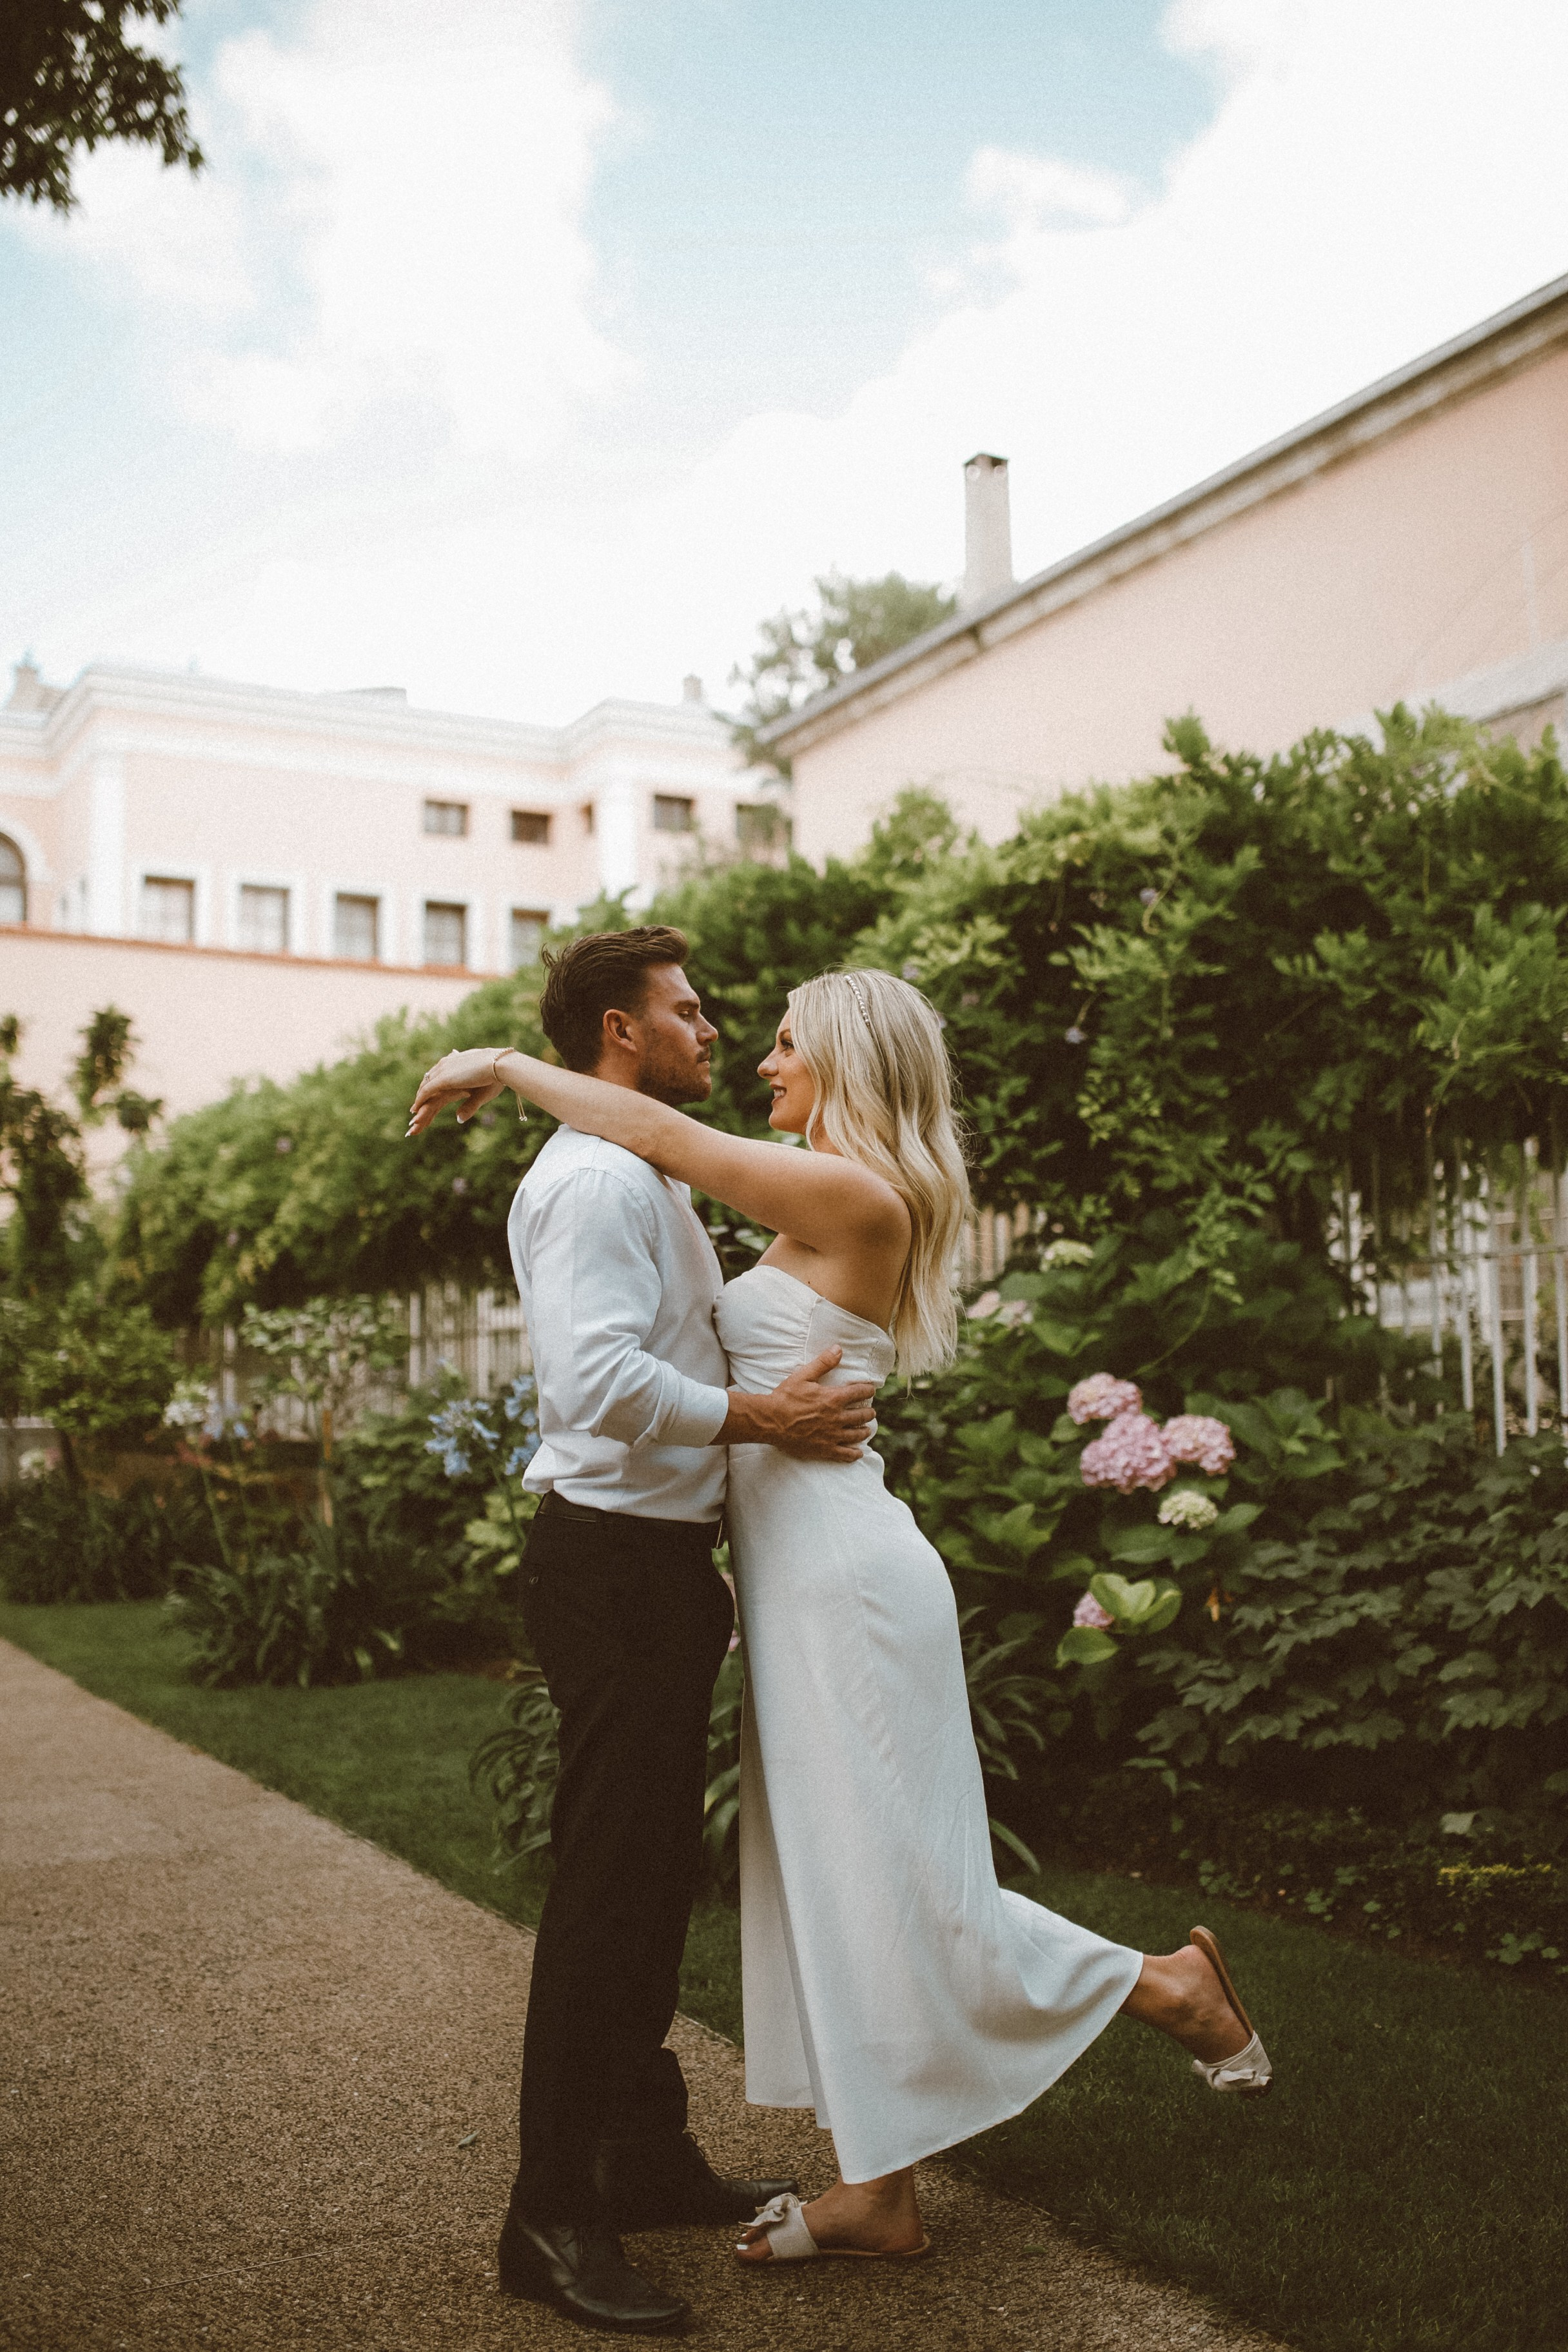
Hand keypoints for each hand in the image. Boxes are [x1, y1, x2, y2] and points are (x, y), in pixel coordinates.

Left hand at [406, 1048, 515, 1135]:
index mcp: (455, 1065)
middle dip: (422, 1097)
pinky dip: (419, 1101)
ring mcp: (443, 1072)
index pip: (438, 1077)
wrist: (499, 1065)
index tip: (427, 1099)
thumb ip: (468, 1104)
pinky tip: (415, 1110)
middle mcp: (446, 1065)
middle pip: (429, 1083)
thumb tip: (458, 1118)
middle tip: (416, 1112)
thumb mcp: (479, 1093)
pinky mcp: (443, 1079)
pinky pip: (426, 1092)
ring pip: (425, 1088)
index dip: (431, 1088)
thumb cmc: (495, 1077)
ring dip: (419, 1103)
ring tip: (414, 1115)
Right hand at [720, 1347, 877, 1461]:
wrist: (770, 1421)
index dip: (868, 1390)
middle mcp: (837, 1418)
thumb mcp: (803, 1376)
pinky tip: (858, 1453)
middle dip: (868, 1412)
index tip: (870, 1389)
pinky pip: (844, 1454)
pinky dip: (854, 1454)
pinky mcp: (824, 1449)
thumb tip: (839, 1349)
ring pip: (856, 1434)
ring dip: (864, 1430)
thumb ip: (823, 1363)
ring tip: (866, 1429)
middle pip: (862, 1415)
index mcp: (834, 1398)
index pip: (860, 1392)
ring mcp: (831, 1435)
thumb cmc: (785, 1397)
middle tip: (870, 1411)